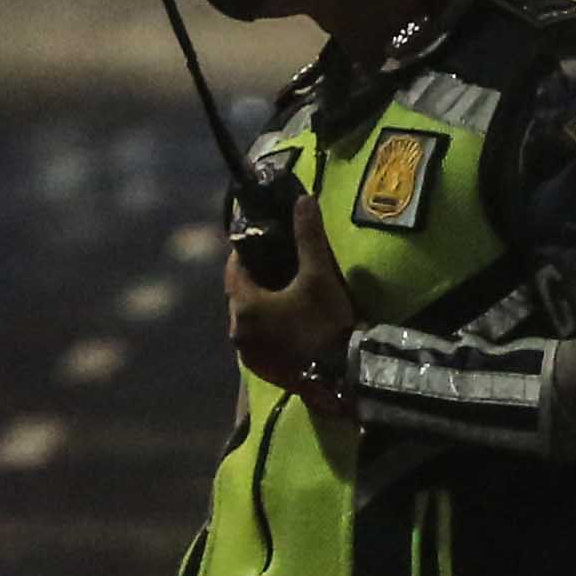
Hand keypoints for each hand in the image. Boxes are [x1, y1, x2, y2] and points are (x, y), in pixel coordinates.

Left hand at [224, 182, 353, 397]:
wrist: (341, 376)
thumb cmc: (326, 323)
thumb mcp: (319, 275)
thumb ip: (308, 237)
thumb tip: (303, 199)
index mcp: (244, 306)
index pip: (234, 269)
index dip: (246, 253)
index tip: (263, 242)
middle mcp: (237, 332)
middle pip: (239, 295)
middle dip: (254, 279)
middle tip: (277, 266)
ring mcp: (247, 355)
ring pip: (246, 320)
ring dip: (259, 305)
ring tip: (283, 294)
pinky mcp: (261, 371)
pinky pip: (256, 341)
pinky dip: (265, 328)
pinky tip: (286, 323)